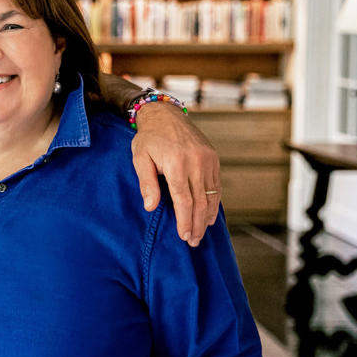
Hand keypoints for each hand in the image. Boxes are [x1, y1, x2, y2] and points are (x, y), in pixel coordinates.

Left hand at [131, 102, 220, 246]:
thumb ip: (146, 183)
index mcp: (176, 164)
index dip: (185, 221)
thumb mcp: (140, 158)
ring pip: (211, 195)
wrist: (165, 114)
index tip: (184, 236)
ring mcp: (208, 159)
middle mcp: (196, 162)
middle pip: (200, 202)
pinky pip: (216, 185)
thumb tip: (151, 207)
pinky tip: (210, 215)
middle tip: (193, 242)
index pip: (183, 200)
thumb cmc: (149, 138)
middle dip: (197, 224)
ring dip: (207, 217)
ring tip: (201, 233)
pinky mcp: (213, 157)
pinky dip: (214, 202)